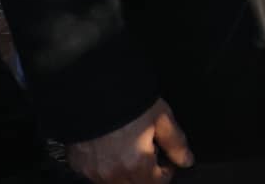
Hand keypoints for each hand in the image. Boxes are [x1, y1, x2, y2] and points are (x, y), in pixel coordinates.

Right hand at [67, 99, 192, 183]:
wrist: (91, 90)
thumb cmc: (128, 101)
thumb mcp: (160, 117)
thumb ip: (176, 142)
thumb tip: (186, 160)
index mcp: (136, 163)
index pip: (156, 183)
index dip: (166, 172)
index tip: (167, 161)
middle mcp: (112, 173)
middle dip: (146, 174)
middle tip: (149, 153)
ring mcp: (92, 171)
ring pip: (115, 182)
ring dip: (126, 173)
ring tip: (129, 149)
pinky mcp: (78, 164)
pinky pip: (96, 175)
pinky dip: (106, 167)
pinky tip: (110, 149)